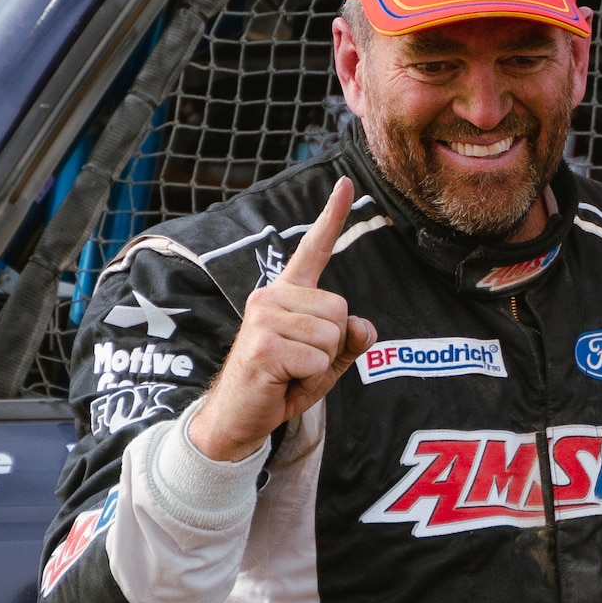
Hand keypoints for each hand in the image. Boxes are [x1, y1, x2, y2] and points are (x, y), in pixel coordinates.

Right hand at [184, 182, 367, 466]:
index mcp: (286, 294)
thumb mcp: (323, 363)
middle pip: (341, 310)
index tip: (347, 183)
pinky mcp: (263, 343)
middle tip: (299, 363)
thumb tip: (364, 326)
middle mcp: (271, 296)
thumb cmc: (280, 385)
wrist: (237, 419)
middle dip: (332, 346)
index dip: (332, 216)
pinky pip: (318, 359)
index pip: (314, 249)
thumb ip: (348, 341)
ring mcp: (264, 317)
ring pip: (332, 335)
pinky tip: (282, 381)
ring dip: (320, 364)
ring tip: (290, 372)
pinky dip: (310, 378)